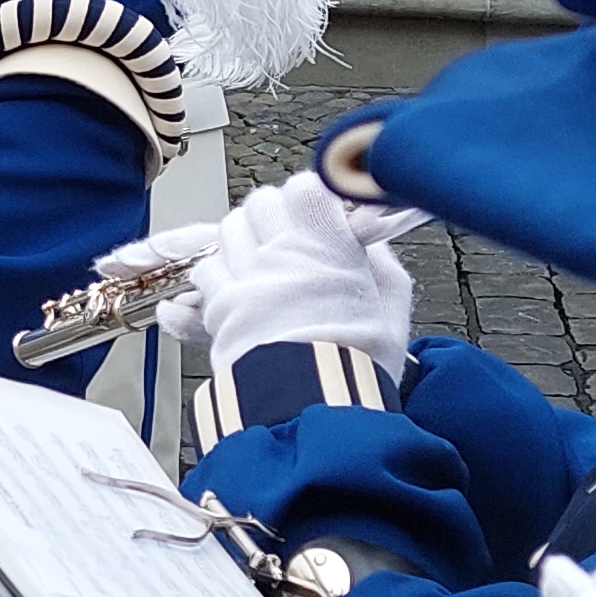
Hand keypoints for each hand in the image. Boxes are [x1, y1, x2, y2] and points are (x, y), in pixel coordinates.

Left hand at [165, 172, 416, 370]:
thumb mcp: (391, 308)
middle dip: (271, 215)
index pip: (304, 189)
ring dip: (240, 240)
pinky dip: (214, 276)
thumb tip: (366, 234)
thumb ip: (379, 262)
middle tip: (283, 238)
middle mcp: (283, 253)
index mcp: (330, 247)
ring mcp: (247, 276)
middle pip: (261, 202)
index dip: (307, 198)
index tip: (315, 213)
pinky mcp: (219, 305)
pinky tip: (233, 292)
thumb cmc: (359, 363)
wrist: (316, 407)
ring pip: (228, 229)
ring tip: (257, 265)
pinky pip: (204, 270)